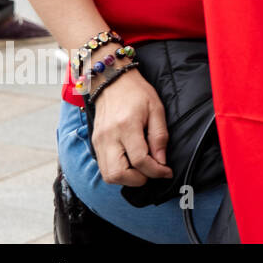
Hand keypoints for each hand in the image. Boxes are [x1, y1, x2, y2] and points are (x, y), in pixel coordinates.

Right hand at [90, 68, 172, 185]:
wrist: (112, 82)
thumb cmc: (137, 93)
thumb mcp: (156, 109)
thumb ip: (160, 136)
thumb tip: (162, 161)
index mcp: (127, 126)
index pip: (140, 159)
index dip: (156, 171)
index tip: (167, 171)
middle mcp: (109, 137)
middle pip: (118, 174)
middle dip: (138, 180)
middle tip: (151, 172)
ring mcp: (99, 142)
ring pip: (108, 175)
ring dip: (127, 179)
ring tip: (142, 169)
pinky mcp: (95, 144)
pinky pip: (104, 168)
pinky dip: (118, 172)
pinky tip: (131, 163)